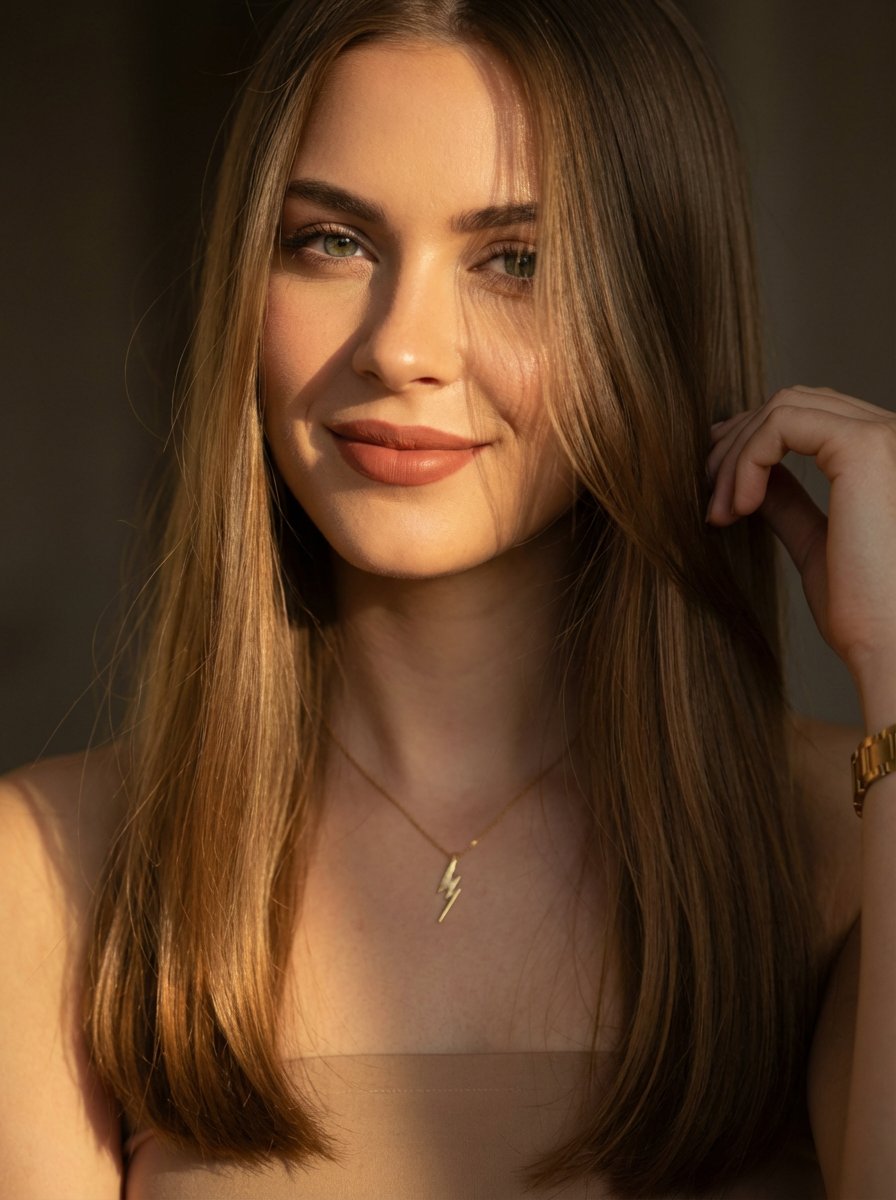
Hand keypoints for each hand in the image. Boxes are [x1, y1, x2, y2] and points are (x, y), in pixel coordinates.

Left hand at [705, 386, 895, 692]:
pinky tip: (739, 507)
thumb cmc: (868, 614)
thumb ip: (790, 503)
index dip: (755, 441)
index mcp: (888, 457)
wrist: (894, 649)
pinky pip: (781, 424)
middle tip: (710, 497)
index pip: (813, 416)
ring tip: (721, 512)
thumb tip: (755, 480)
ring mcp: (884, 436)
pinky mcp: (864, 447)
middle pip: (795, 403)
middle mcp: (893, 435)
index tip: (718, 486)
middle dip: (738, 443)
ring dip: (736, 455)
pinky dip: (746, 460)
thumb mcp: (817, 544)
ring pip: (783, 408)